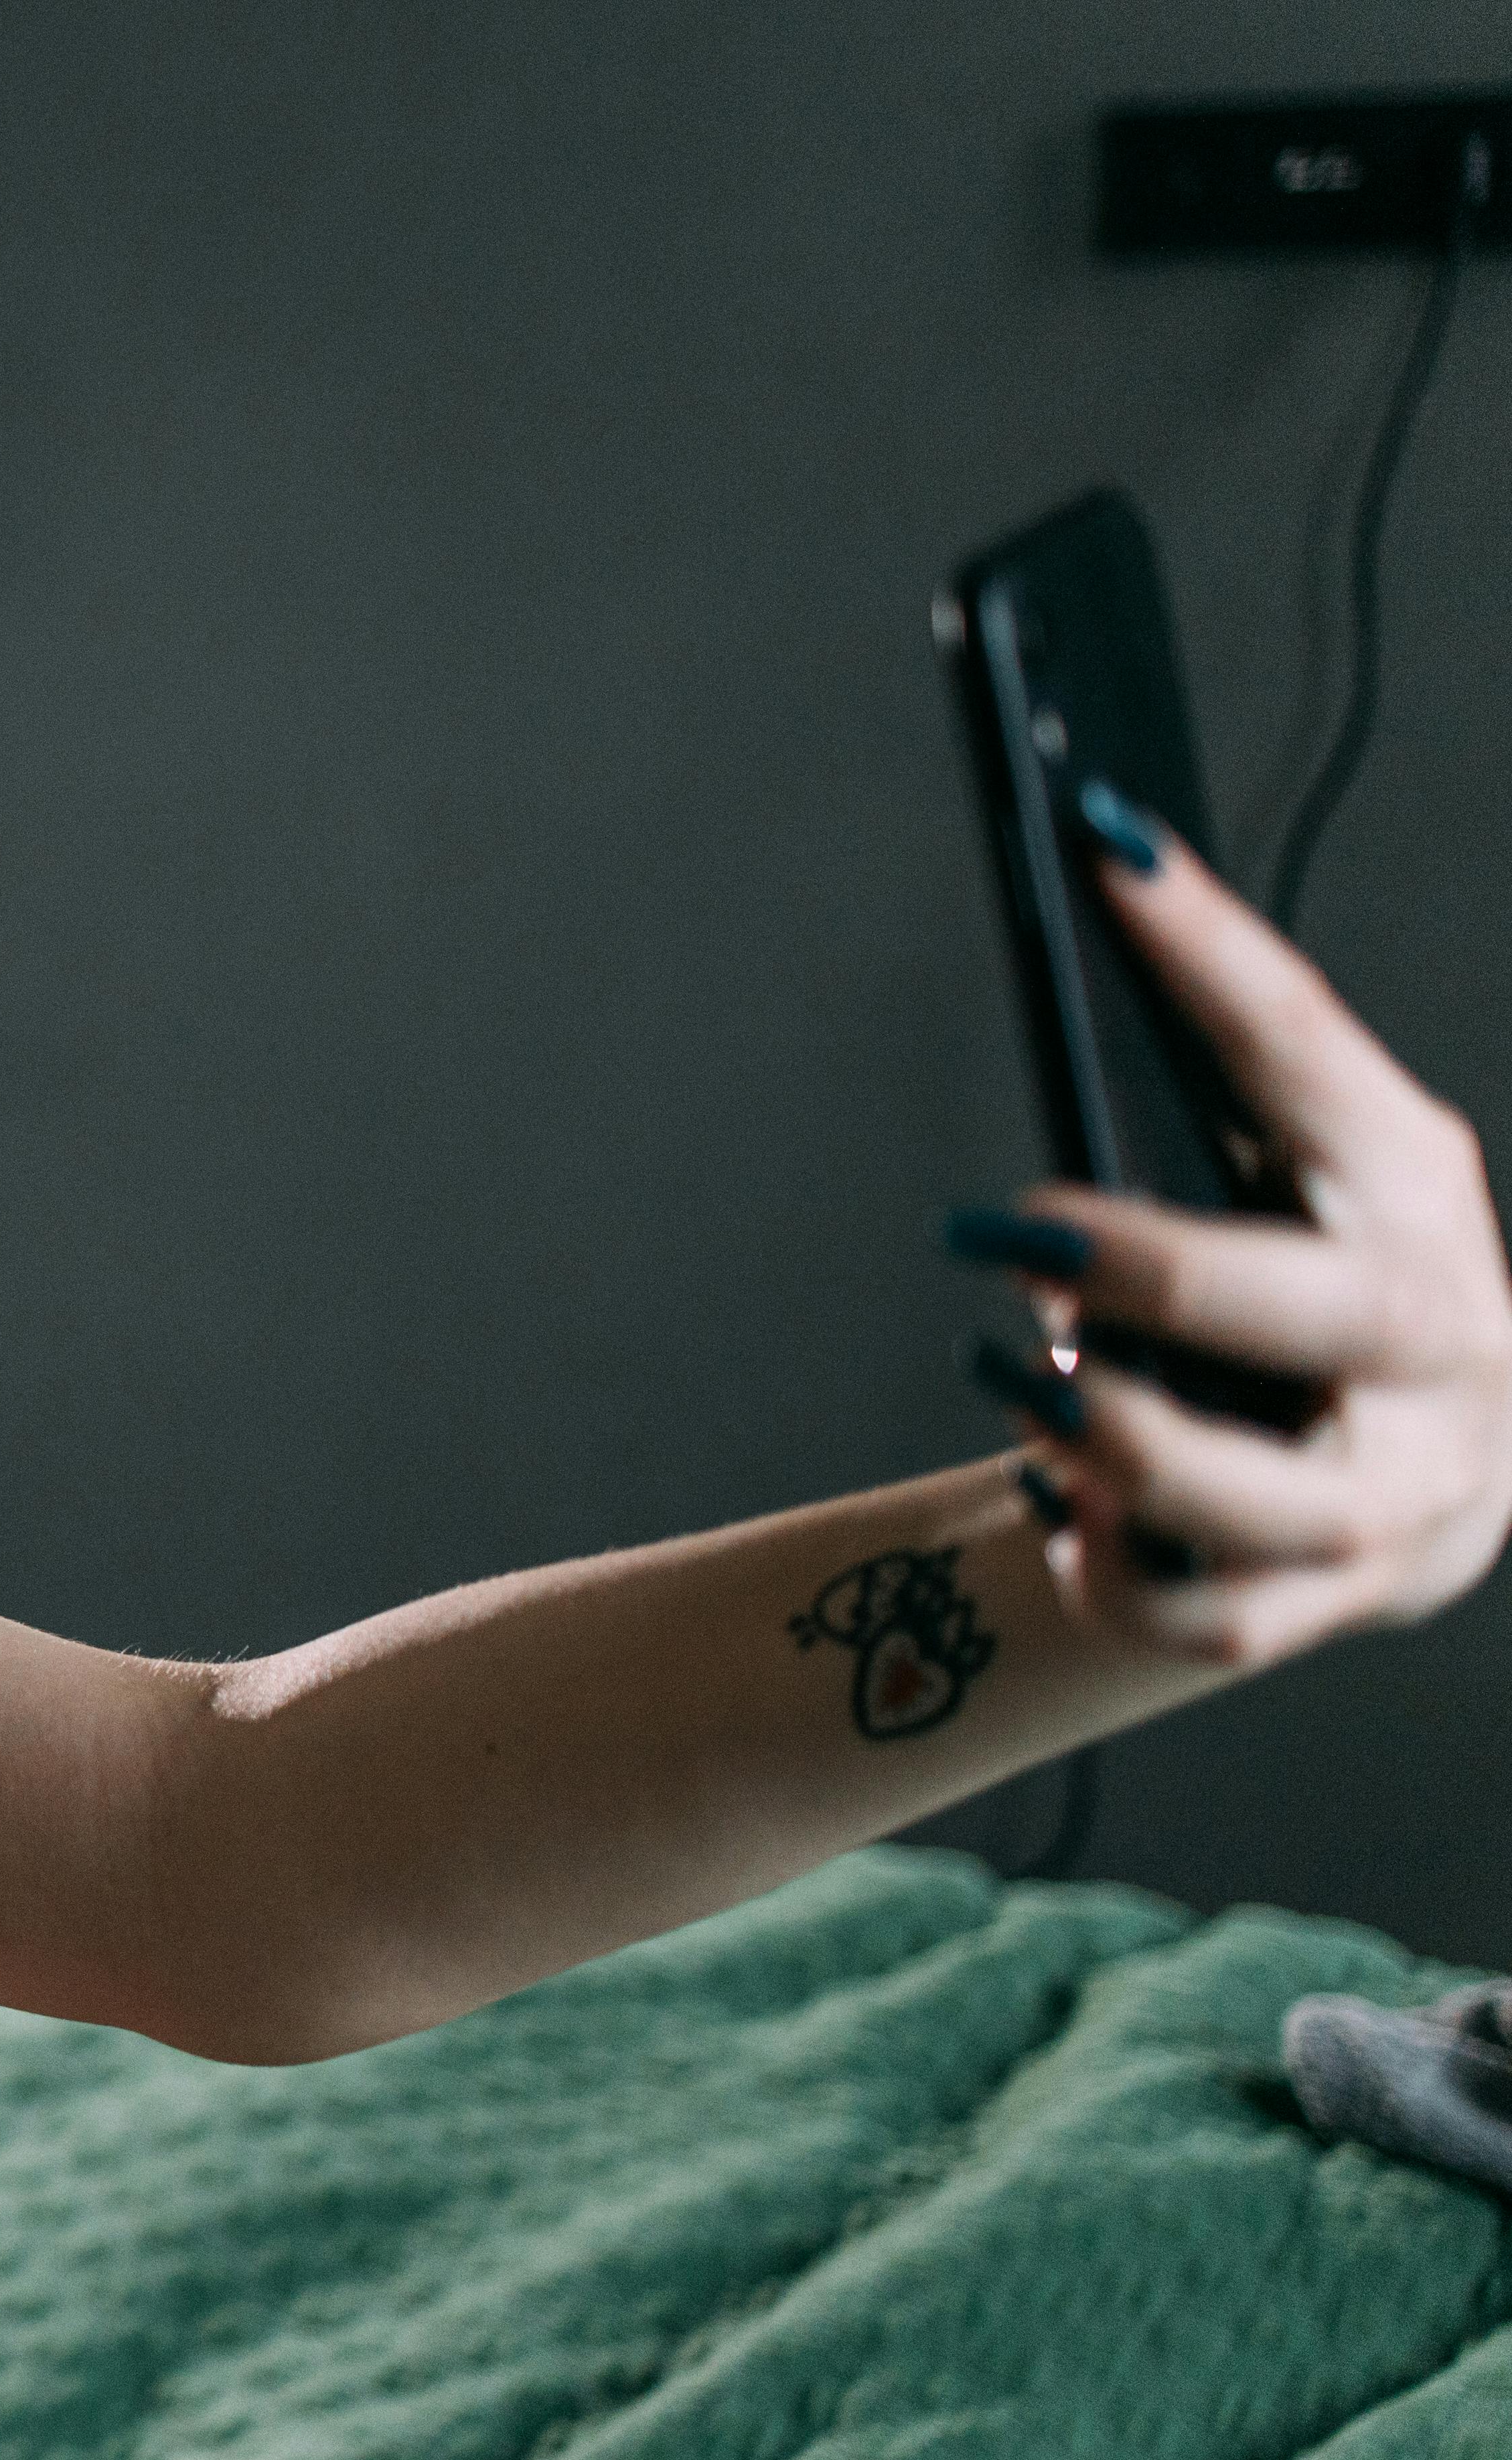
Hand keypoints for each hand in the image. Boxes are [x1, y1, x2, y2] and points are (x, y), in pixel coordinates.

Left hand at [956, 815, 1511, 1666]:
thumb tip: (1096, 878)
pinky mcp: (1356, 1598)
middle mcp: (1447, 1336)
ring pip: (1262, 1499)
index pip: (1306, 1043)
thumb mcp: (1295, 1167)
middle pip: (1309, 1311)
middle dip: (1154, 1276)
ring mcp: (1417, 1486)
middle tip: (1012, 1238)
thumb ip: (1211, 1062)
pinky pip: (1211, 1613)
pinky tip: (1065, 1505)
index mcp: (1413, 1187)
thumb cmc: (1320, 1283)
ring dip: (1118, 1446)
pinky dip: (1118, 1573)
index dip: (1204, 943)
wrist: (1424, 1477)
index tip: (1095, 846)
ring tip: (1025, 1390)